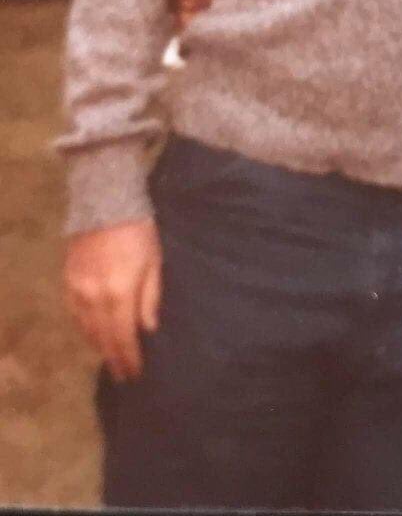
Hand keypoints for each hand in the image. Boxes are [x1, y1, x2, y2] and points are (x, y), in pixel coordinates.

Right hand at [64, 219, 162, 381]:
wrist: (104, 204)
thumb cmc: (139, 231)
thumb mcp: (155, 262)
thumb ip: (150, 298)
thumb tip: (148, 329)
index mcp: (119, 293)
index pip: (123, 337)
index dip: (128, 357)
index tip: (135, 374)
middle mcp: (93, 298)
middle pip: (102, 338)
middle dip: (113, 358)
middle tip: (123, 375)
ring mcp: (76, 291)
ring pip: (85, 329)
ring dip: (98, 346)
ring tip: (111, 359)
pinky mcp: (67, 282)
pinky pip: (75, 314)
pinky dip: (85, 328)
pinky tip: (94, 334)